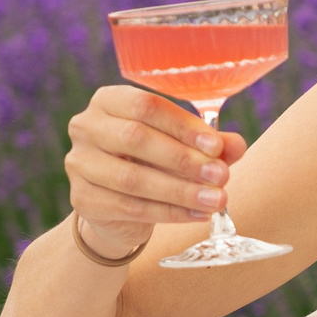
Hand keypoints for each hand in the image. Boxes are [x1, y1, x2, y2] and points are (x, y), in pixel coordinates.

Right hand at [63, 86, 250, 258]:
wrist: (117, 206)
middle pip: (136, 138)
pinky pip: (131, 207)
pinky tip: (198, 215)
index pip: (146, 105)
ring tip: (216, 199)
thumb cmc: (153, 162)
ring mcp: (79, 163)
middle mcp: (86, 126)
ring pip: (133, 178)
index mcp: (110, 101)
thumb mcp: (183, 147)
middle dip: (184, 159)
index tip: (216, 146)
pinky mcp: (83, 199)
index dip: (183, 126)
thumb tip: (236, 145)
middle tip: (220, 175)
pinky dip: (170, 212)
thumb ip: (209, 144)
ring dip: (180, 191)